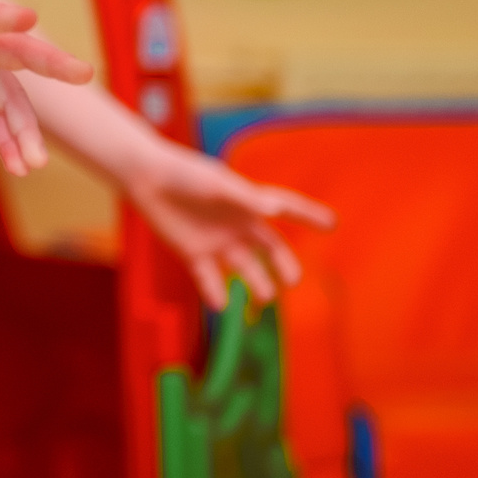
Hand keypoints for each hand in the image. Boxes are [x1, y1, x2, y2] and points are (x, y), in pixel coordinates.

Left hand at [123, 137, 334, 308]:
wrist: (145, 178)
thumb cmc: (184, 173)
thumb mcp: (216, 184)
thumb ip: (244, 198)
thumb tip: (274, 210)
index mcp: (247, 202)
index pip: (286, 209)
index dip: (309, 215)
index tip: (333, 224)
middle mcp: (237, 224)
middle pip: (270, 248)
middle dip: (284, 265)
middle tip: (293, 281)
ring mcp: (216, 241)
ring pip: (245, 269)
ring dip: (256, 284)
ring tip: (263, 298)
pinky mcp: (193, 253)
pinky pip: (210, 279)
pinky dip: (216, 293)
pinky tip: (220, 304)